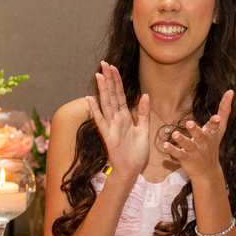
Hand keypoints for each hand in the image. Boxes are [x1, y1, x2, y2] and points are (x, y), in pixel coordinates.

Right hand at [87, 62, 149, 179]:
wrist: (131, 172)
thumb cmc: (136, 154)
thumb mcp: (144, 130)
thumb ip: (143, 113)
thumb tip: (145, 95)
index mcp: (124, 117)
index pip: (120, 95)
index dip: (117, 81)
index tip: (112, 67)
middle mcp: (116, 120)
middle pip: (112, 96)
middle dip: (108, 79)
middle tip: (104, 63)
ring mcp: (111, 128)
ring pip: (106, 105)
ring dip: (102, 90)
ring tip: (98, 76)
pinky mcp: (109, 138)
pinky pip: (101, 122)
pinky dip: (96, 111)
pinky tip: (90, 100)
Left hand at [162, 89, 231, 182]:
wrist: (207, 171)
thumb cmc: (212, 144)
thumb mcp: (219, 129)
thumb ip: (224, 110)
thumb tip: (231, 91)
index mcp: (211, 134)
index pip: (215, 127)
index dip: (215, 122)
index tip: (216, 117)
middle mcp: (204, 142)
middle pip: (200, 136)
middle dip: (195, 130)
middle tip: (189, 123)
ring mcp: (195, 151)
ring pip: (188, 145)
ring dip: (181, 140)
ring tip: (174, 134)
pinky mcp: (187, 159)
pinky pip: (179, 154)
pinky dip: (172, 150)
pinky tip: (165, 146)